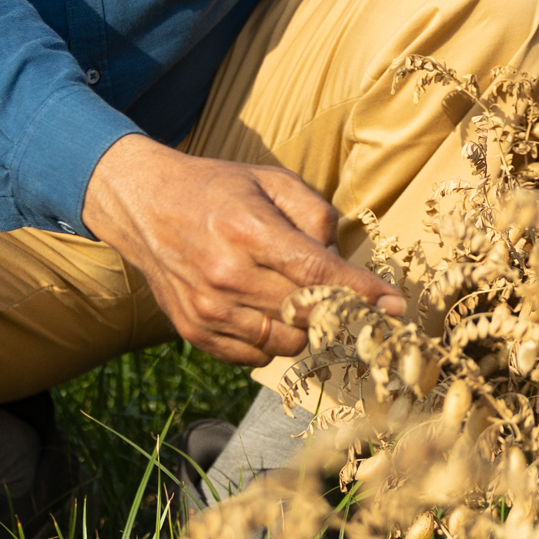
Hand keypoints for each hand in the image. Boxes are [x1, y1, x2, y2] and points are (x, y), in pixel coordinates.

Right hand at [82, 135, 402, 363]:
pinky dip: (272, 341)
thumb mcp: (272, 181)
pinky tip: (265, 310)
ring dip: (304, 327)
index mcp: (249, 231)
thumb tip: (341, 262)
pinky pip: (254, 357)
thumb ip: (316, 215)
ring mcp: (207, 309)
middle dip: (338, 310)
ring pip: (285, 343)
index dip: (362, 293)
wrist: (142, 205)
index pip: (317, 274)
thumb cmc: (217, 189)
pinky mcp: (193, 332)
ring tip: (296, 298)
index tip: (396, 306)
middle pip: (306, 314)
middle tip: (347, 299)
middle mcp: (226, 275)